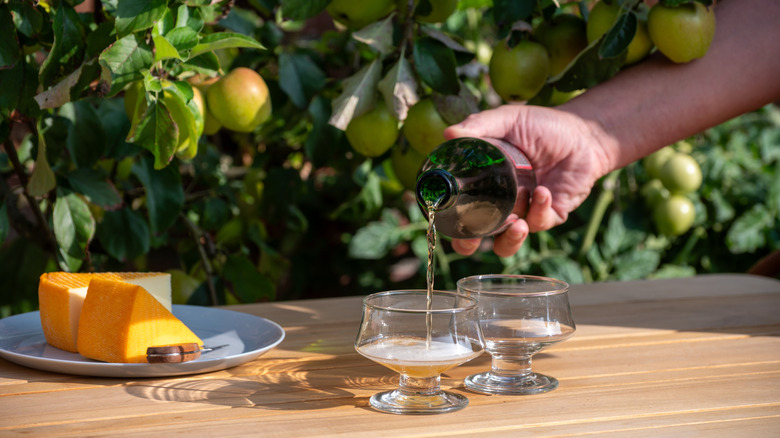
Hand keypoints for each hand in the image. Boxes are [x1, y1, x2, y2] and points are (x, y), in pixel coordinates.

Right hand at [444, 104, 613, 256]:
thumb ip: (478, 126)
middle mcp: (500, 204)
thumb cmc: (543, 126)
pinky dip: (539, 209)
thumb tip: (448, 134)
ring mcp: (523, 213)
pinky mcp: (549, 217)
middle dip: (469, 245)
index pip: (457, 210)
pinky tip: (542, 192)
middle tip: (472, 240)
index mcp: (483, 185)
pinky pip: (539, 224)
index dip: (447, 221)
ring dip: (510, 239)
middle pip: (475, 238)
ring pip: (507, 244)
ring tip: (517, 224)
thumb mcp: (508, 120)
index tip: (444, 218)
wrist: (584, 134)